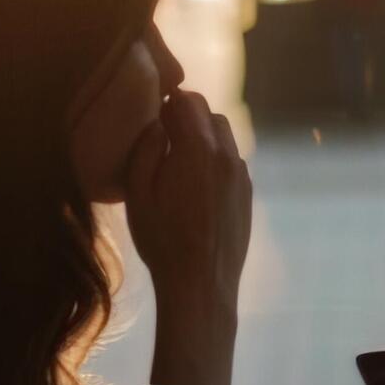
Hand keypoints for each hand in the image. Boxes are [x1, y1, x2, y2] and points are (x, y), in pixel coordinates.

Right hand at [123, 91, 250, 311]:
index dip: (168, 102)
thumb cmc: (162, 240)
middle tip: (164, 136)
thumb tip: (156, 123)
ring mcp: (241, 175)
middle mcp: (226, 156)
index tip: (154, 115)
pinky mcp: (247, 194)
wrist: (201, 284)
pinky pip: (231, 161)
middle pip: (209, 114)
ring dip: (203, 137)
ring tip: (180, 160)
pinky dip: (215, 159)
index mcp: (198, 149)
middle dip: (187, 116)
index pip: (188, 101)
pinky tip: (196, 183)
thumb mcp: (138, 193)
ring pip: (224, 137)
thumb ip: (145, 149)